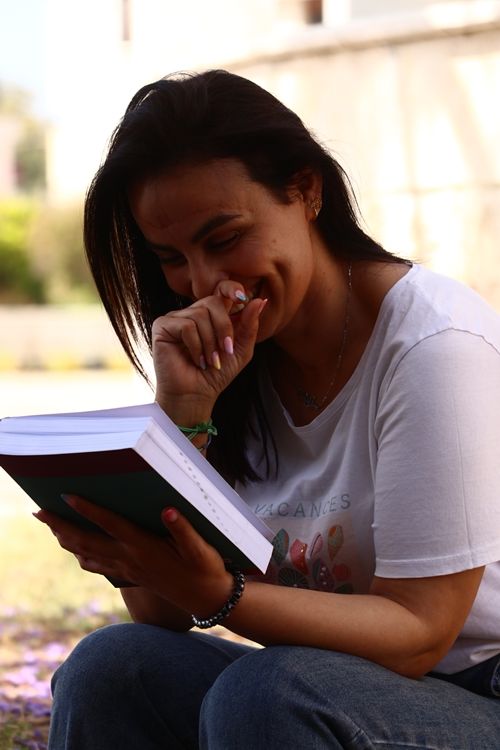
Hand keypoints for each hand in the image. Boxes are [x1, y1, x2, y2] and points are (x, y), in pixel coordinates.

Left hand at [33, 496, 233, 616]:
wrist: (208, 599)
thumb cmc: (206, 569)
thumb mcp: (202, 549)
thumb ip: (184, 530)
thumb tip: (168, 511)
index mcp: (145, 548)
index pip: (110, 525)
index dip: (88, 510)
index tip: (67, 495)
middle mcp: (131, 559)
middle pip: (86, 541)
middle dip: (60, 527)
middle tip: (39, 511)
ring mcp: (128, 570)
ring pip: (88, 555)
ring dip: (66, 540)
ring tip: (50, 526)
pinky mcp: (131, 576)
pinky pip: (99, 566)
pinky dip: (82, 556)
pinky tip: (77, 550)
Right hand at [153, 279, 266, 419]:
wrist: (196, 395)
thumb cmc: (217, 374)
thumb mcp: (241, 350)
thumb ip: (250, 325)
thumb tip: (260, 300)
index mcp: (212, 315)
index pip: (221, 290)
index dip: (232, 288)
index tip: (243, 298)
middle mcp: (193, 313)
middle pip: (213, 301)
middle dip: (224, 327)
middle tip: (226, 350)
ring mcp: (176, 318)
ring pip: (200, 314)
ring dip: (210, 342)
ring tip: (210, 360)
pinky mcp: (162, 326)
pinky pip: (186, 326)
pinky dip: (196, 346)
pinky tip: (197, 360)